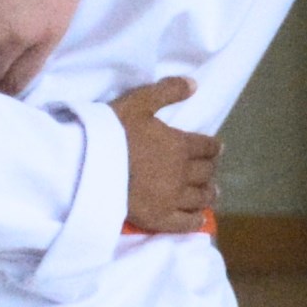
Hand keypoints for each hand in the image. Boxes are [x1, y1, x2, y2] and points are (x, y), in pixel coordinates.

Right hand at [113, 77, 219, 235]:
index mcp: (180, 145)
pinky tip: (199, 219)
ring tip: (211, 193)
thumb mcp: (138, 102)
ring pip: (200, 197)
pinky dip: (195, 220)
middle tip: (210, 170)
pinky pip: (185, 222)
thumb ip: (166, 92)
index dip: (213, 147)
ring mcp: (173, 198)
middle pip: (206, 172)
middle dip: (210, 169)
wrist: (90, 166)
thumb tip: (194, 84)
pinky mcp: (160, 218)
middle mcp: (183, 173)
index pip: (207, 147)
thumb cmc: (112, 132)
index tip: (216, 148)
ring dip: (208, 193)